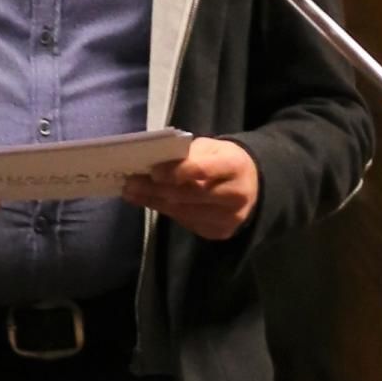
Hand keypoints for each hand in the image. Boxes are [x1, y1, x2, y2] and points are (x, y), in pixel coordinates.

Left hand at [127, 138, 259, 239]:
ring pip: (184, 212)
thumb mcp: (212, 148)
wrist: (251, 184)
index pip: (202, 170)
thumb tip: (153, 165)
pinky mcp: (220, 232)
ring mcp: (229, 218)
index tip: (152, 171)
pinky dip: (166, 211)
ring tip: (132, 193)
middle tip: (130, 183)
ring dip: (154, 202)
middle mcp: (236, 195)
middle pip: (189, 195)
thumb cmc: (224, 161)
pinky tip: (150, 202)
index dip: (176, 171)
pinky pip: (186, 222)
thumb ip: (187, 155)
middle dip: (156, 189)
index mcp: (235, 166)